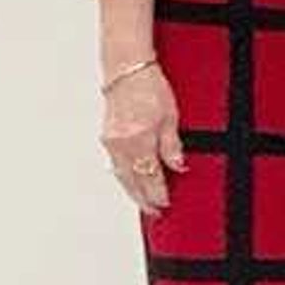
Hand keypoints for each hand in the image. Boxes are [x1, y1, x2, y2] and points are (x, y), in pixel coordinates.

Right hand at [99, 62, 183, 215]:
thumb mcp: (171, 116)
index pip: (150, 176)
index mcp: (140, 140)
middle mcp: (121, 144)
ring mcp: (111, 141)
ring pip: (121, 175)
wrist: (126, 72)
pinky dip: (124, 176)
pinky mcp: (107, 137)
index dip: (157, 193)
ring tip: (144, 202)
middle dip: (143, 198)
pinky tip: (131, 181)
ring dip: (132, 190)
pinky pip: (115, 164)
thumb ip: (172, 145)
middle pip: (132, 181)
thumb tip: (178, 167)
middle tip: (154, 212)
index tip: (165, 204)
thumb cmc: (150, 88)